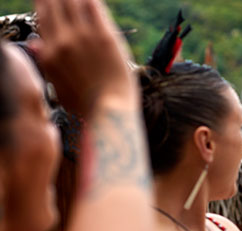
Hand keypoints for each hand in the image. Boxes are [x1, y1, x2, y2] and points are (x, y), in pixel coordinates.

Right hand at [32, 0, 137, 115]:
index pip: (42, 17)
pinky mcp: (104, 36)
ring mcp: (82, 37)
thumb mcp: (59, 87)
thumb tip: (34, 43)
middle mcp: (61, 41)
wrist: (109, 111)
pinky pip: (94, 6)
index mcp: (49, 53)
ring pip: (73, 1)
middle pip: (54, 4)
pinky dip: (91, 0)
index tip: (51, 0)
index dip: (46, 4)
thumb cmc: (87, 104)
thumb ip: (46, 62)